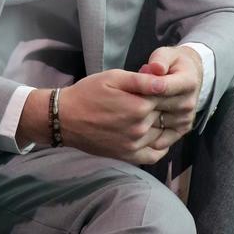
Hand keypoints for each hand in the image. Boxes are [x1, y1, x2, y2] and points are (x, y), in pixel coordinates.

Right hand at [16, 70, 171, 165]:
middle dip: (167, 104)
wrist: (65, 118)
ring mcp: (135, 145)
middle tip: (162, 96)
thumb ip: (140, 80)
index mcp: (139, 106)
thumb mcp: (113, 78)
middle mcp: (141, 128)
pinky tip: (157, 134)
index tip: (166, 82)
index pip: (166, 96)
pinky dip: (161, 146)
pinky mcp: (128, 156)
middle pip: (166, 114)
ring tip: (158, 111)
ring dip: (164, 123)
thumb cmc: (88, 93)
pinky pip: (154, 155)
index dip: (168, 88)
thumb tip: (164, 81)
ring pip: (162, 133)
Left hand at [138, 45, 202, 152]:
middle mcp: (189, 102)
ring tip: (128, 109)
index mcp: (188, 82)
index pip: (164, 87)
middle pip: (158, 106)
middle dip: (139, 101)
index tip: (132, 86)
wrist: (188, 76)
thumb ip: (160, 59)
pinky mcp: (181, 130)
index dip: (146, 87)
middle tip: (122, 98)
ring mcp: (186, 118)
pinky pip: (161, 139)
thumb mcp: (166, 54)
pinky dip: (146, 136)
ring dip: (140, 118)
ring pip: (156, 123)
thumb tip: (155, 68)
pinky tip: (133, 128)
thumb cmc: (171, 63)